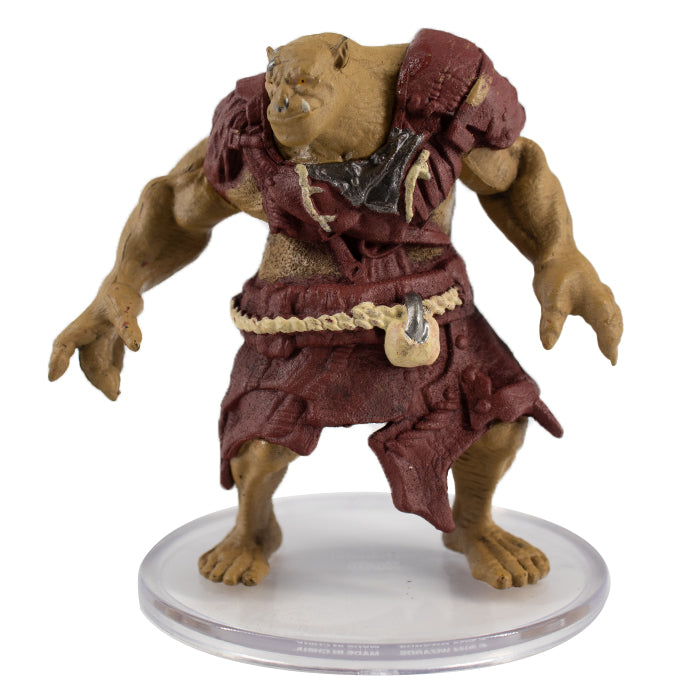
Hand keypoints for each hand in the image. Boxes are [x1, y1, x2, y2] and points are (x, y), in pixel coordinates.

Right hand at [48, 282, 143, 398]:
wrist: (125, 289)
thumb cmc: (120, 296)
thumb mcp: (125, 310)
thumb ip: (129, 327)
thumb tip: (136, 347)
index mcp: (81, 328)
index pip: (64, 346)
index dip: (58, 361)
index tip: (53, 377)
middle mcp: (85, 339)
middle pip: (88, 363)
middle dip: (98, 380)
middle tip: (113, 395)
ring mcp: (96, 344)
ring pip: (97, 367)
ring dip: (105, 381)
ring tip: (116, 395)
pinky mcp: (108, 347)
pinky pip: (107, 366)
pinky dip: (112, 376)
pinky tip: (117, 391)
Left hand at [533, 252, 621, 363]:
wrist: (556, 250)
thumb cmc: (554, 274)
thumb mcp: (550, 300)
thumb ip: (551, 323)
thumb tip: (547, 346)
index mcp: (597, 301)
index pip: (607, 327)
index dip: (610, 344)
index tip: (612, 361)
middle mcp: (603, 297)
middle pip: (614, 321)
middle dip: (614, 339)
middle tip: (612, 358)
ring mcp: (600, 293)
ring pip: (613, 314)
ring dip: (614, 330)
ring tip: (611, 347)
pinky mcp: (593, 291)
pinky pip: (607, 308)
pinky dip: (609, 320)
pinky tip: (603, 326)